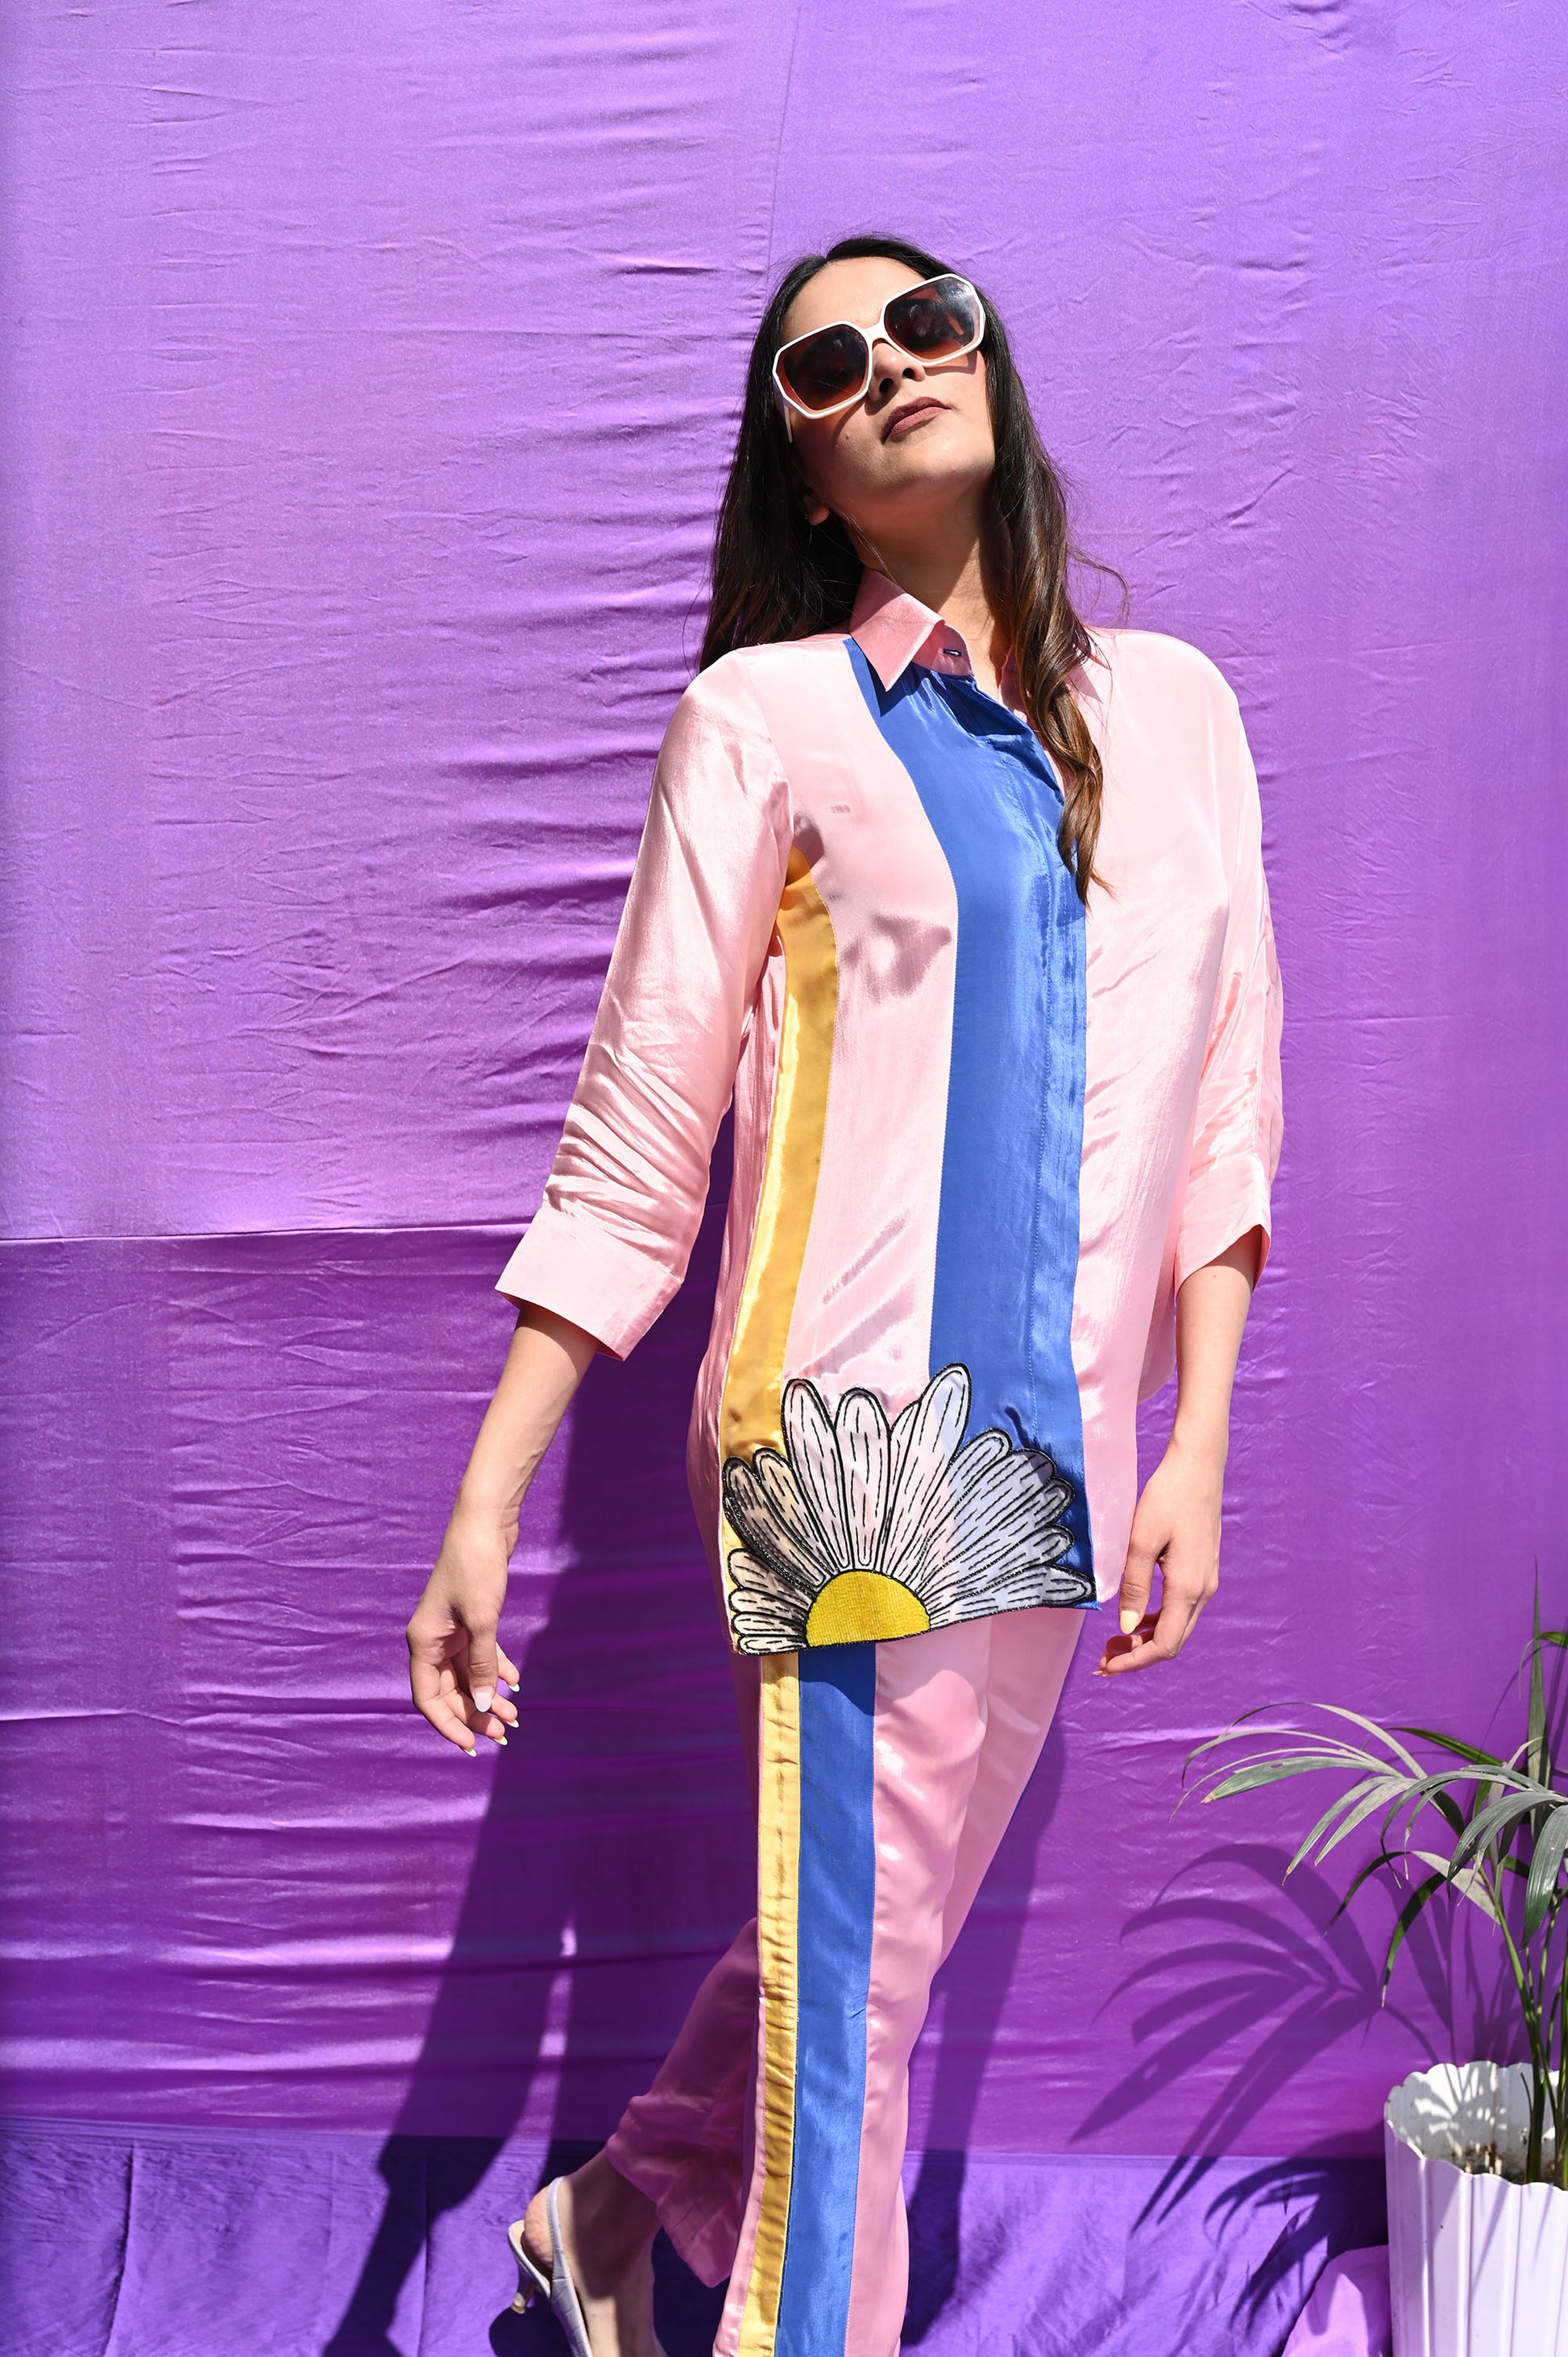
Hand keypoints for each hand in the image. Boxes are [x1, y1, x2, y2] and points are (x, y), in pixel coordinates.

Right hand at [407, 1502, 522, 1751]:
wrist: (486, 1523)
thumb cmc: (477, 1566)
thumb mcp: (482, 1620)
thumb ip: (482, 1664)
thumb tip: (482, 1706)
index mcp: (423, 1642)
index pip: (427, 1698)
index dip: (448, 1725)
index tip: (471, 1745)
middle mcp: (433, 1639)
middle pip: (449, 1691)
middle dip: (475, 1714)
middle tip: (505, 1733)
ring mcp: (451, 1629)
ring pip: (467, 1675)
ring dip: (488, 1696)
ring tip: (514, 1716)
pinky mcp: (470, 1618)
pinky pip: (479, 1655)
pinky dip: (495, 1669)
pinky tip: (515, 1683)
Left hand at [1096, 1433, 1222, 1675]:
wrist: (1199, 1466)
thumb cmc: (1168, 1496)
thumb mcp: (1142, 1539)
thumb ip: (1134, 1585)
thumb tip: (1125, 1627)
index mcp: (1188, 1587)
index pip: (1164, 1644)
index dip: (1135, 1661)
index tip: (1106, 1667)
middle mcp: (1203, 1590)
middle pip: (1172, 1641)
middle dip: (1138, 1655)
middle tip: (1103, 1659)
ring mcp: (1206, 1580)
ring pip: (1177, 1626)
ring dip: (1146, 1639)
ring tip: (1114, 1641)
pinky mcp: (1203, 1569)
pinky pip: (1180, 1608)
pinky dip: (1157, 1620)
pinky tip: (1136, 1615)